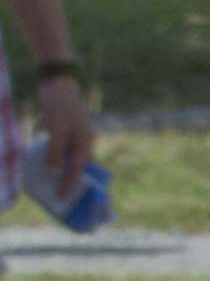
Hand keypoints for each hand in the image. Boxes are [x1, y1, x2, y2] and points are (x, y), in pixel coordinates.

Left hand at [19, 68, 82, 192]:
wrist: (58, 81)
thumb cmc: (59, 105)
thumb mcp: (56, 130)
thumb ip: (55, 153)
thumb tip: (54, 173)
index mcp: (85, 143)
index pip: (77, 170)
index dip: (69, 185)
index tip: (62, 199)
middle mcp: (85, 141)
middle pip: (79, 167)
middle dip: (71, 181)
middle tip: (62, 196)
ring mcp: (78, 135)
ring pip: (73, 158)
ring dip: (64, 170)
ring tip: (55, 183)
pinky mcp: (69, 129)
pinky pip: (66, 149)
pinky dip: (59, 158)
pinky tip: (51, 163)